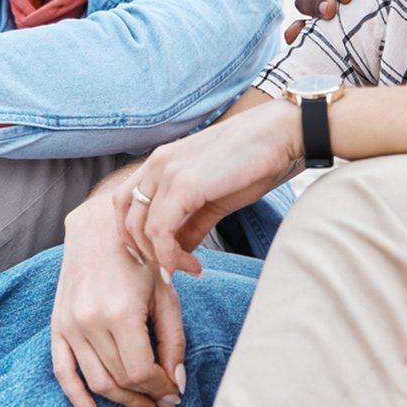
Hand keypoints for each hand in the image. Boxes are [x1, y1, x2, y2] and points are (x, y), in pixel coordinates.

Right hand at [50, 192, 185, 406]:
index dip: (160, 388)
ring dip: (121, 402)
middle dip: (145, 397)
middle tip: (164, 406)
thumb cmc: (140, 258)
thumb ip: (173, 341)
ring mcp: (69, 326)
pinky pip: (63, 372)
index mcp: (120, 312)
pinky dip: (76, 399)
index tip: (175, 395)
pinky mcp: (57, 326)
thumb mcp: (165, 295)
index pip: (141, 371)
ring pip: (95, 381)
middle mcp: (89, 322)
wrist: (98, 229)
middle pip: (119, 380)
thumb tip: (176, 384)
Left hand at [123, 99, 302, 277]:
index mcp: (160, 162)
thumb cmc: (254, 162)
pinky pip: (161, 230)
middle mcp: (156, 163)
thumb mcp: (215, 198)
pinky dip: (170, 255)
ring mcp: (167, 171)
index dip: (134, 236)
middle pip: (126, 218)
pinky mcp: (184, 184)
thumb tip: (179, 251)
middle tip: (174, 271)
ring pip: (141, 228)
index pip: (125, 204)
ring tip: (190, 269)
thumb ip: (191, 224)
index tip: (160, 259)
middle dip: (146, 252)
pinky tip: (192, 265)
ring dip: (162, 258)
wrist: (282, 135)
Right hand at [285, 0, 387, 43]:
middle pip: (305, 0)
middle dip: (315, 4)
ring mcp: (326, 23)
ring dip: (305, 25)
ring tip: (320, 30)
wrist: (403, 6)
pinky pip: (308, 42)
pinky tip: (300, 44)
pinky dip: (300, 41)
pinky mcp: (332, 43)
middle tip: (331, 10)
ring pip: (302, 23)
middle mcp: (325, 0)